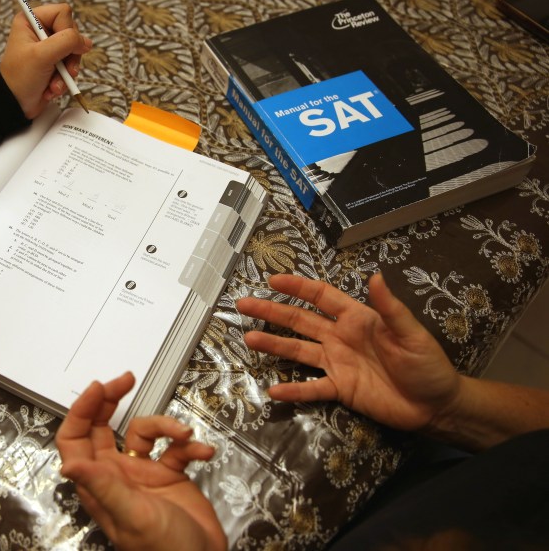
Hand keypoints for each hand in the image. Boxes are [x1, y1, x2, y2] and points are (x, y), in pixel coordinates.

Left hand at [0, 3, 91, 118]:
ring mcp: (49, 48)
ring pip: (74, 52)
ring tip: (54, 85)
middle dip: (69, 56)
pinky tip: (52, 88)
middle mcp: (40, 31)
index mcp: (31, 20)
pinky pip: (71, 66)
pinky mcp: (54, 64)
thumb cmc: (19, 78)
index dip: (66, 30)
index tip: (60, 49)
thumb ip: (66, 42)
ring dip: (66, 72)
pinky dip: (64, 80)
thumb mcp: (42, 55)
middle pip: (72, 33)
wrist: (14, 104)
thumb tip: (86, 42)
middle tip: (63, 70)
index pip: (63, 13)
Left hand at [56, 372, 226, 550]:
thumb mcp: (131, 515)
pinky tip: (203, 451)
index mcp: (99, 483)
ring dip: (167, 426)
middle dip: (113, 401)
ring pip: (146, 432)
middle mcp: (117, 475)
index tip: (99, 387)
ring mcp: (143, 475)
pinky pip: (177, 449)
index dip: (81, 411)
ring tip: (184, 434)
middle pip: (103, 427)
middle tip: (126, 379)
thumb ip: (103, 486)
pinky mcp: (171, 477)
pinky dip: (191, 445)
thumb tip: (68, 464)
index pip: (75, 439)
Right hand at [237, 273, 461, 432]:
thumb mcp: (411, 333)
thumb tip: (376, 276)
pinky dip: (294, 390)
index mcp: (357, 318)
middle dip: (272, 311)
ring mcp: (337, 363)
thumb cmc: (427, 364)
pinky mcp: (340, 389)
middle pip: (300, 320)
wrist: (435, 405)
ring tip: (249, 339)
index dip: (297, 287)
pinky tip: (274, 391)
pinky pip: (312, 388)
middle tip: (245, 304)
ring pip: (298, 350)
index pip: (321, 297)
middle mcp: (340, 337)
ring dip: (274, 345)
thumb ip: (390, 308)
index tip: (273, 279)